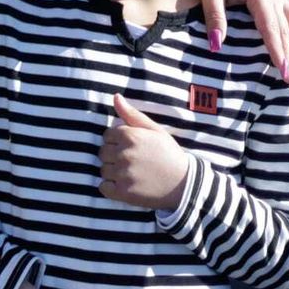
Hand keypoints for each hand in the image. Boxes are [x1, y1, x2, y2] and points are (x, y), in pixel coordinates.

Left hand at [99, 95, 189, 209]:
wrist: (185, 184)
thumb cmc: (169, 154)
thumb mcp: (155, 130)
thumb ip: (132, 114)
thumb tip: (115, 96)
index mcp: (130, 136)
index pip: (107, 135)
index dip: (118, 142)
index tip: (132, 148)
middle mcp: (124, 154)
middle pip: (103, 152)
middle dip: (114, 156)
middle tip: (133, 162)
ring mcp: (123, 174)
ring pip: (103, 170)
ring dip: (113, 173)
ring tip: (133, 174)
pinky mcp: (123, 192)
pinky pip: (103, 187)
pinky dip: (111, 188)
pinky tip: (126, 186)